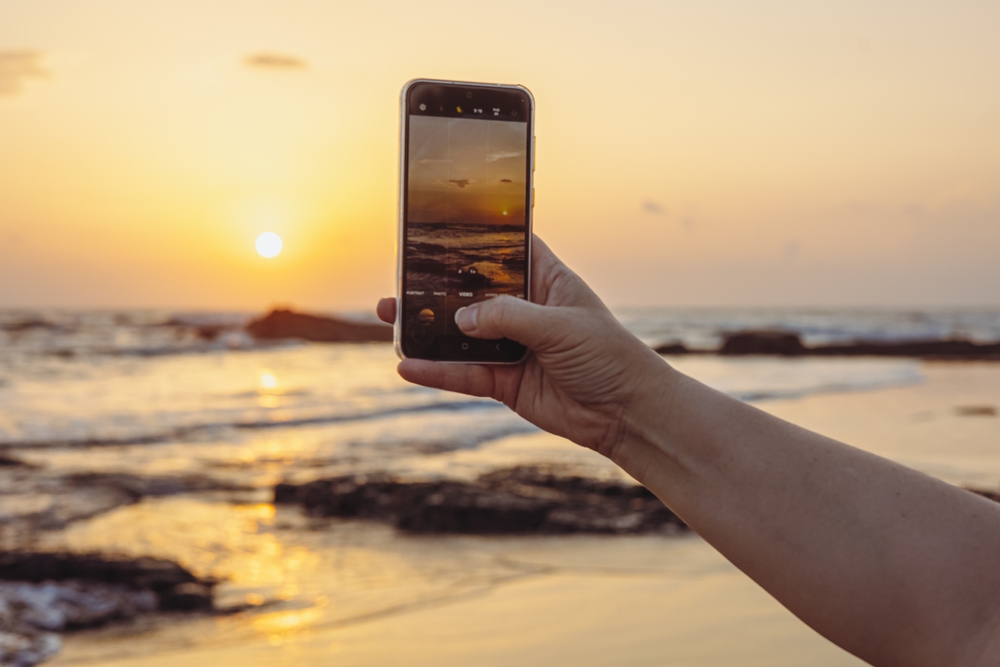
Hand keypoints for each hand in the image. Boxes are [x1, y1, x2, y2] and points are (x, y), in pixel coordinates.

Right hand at [376, 236, 668, 459]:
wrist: (626, 414)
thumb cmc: (608, 356)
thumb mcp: (559, 326)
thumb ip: (508, 317)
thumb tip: (460, 318)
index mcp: (547, 281)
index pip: (508, 249)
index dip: (478, 237)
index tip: (439, 225)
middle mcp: (526, 310)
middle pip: (473, 292)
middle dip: (437, 287)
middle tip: (400, 280)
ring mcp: (513, 347)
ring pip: (461, 335)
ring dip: (427, 328)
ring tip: (388, 318)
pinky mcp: (505, 382)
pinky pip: (464, 374)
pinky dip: (437, 372)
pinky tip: (408, 366)